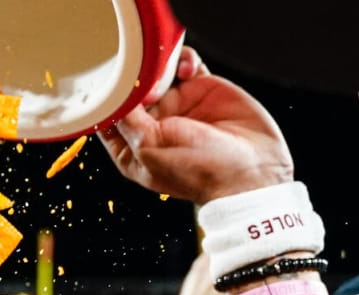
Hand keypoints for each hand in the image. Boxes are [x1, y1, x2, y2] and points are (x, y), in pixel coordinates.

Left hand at [100, 48, 292, 203]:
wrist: (252, 169)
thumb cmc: (200, 171)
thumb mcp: (150, 149)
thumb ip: (128, 122)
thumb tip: (111, 101)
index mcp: (133, 148)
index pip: (109, 120)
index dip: (107, 103)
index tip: (109, 89)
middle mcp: (153, 126)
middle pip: (131, 93)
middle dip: (134, 82)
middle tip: (143, 82)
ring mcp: (178, 106)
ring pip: (156, 75)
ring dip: (157, 68)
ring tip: (166, 75)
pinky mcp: (202, 89)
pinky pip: (184, 65)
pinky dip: (182, 60)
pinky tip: (187, 69)